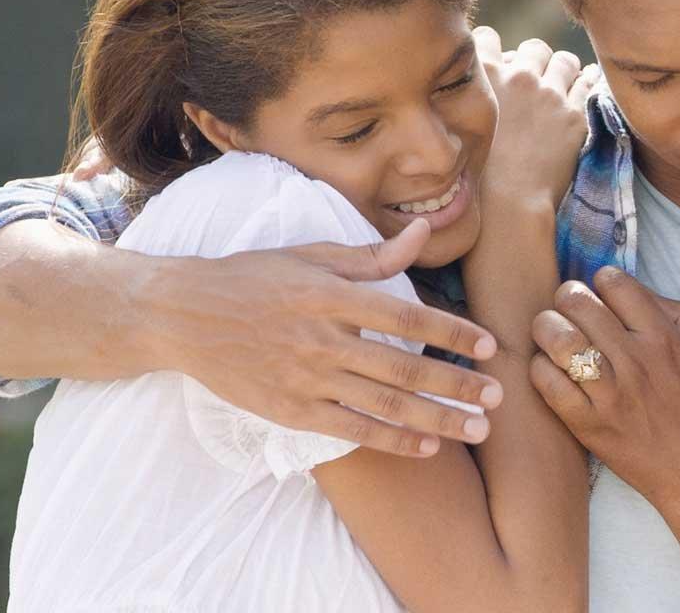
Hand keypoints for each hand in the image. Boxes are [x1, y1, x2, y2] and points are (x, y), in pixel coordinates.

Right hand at [137, 218, 507, 457]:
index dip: (453, 334)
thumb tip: (423, 231)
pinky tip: (428, 448)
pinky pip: (352, 430)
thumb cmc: (251, 278)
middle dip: (458, 387)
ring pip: (385, 407)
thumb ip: (372, 254)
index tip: (488, 346)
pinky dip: (393, 442)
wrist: (181, 315)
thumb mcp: (310, 254)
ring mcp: (306, 379)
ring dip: (438, 421)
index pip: (408, 318)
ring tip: (478, 431)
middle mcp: (323, 340)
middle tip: (498, 399)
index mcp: (331, 296)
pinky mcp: (290, 410)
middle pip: (405, 370)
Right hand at [475, 28, 597, 206]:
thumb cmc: (476, 172)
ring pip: (564, 60)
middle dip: (535, 59)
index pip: (488, 37)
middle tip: (537, 79)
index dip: (497, 50)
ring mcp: (549, 94)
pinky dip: (588, 82)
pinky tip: (586, 86)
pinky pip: (589, 82)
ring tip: (564, 82)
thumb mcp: (462, 121)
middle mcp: (518, 76)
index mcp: (484, 75)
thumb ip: (473, 94)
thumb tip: (485, 82)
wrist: (507, 204)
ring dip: (564, 69)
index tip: (502, 64)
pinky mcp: (575, 114)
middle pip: (533, 47)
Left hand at [520, 267, 679, 512]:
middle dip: (568, 297)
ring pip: (555, 337)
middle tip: (571, 309)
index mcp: (665, 339)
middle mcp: (634, 360)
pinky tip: (551, 369)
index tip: (603, 292)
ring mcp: (608, 393)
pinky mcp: (588, 424)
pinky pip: (546, 383)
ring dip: (548, 327)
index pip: (615, 282)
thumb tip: (642, 292)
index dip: (603, 280)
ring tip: (553, 334)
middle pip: (577, 302)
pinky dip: (540, 368)